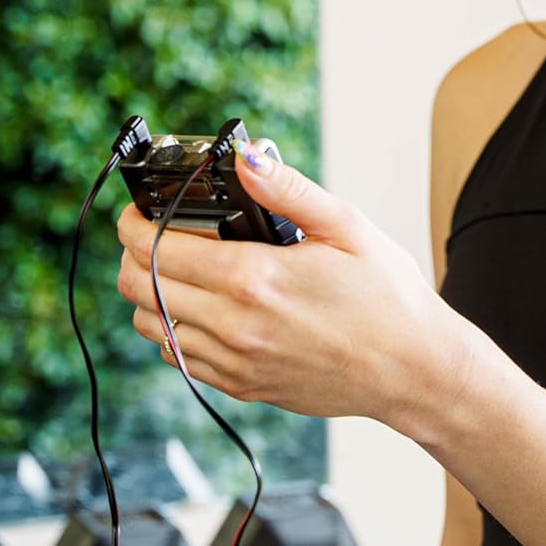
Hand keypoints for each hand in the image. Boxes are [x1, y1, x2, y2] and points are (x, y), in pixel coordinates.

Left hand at [115, 142, 474, 428]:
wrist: (413, 370)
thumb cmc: (388, 296)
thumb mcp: (347, 227)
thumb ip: (288, 191)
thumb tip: (245, 159)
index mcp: (254, 277)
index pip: (155, 248)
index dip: (133, 224)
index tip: (139, 212)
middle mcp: (235, 324)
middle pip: (137, 287)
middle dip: (134, 255)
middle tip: (155, 237)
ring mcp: (235, 361)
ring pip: (150, 327)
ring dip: (150, 295)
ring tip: (179, 273)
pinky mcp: (243, 386)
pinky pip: (179, 359)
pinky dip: (174, 332)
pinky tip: (204, 311)